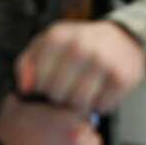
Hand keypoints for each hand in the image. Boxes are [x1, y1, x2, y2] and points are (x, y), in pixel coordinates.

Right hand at [0, 93, 101, 144]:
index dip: (73, 114)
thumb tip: (34, 77)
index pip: (85, 112)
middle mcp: (78, 140)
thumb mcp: (16, 104)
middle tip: (61, 137)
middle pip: (91, 132)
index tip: (64, 119)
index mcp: (69, 118)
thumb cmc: (6, 136)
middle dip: (80, 133)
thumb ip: (33, 91)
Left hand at [14, 20, 145, 113]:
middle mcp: (79, 46)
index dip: (41, 89)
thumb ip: (27, 65)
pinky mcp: (121, 77)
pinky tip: (99, 90)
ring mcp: (102, 61)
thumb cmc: (78, 45)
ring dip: (80, 103)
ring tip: (83, 89)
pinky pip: (101, 107)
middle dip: (60, 97)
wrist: (121, 39)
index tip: (47, 83)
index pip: (37, 80)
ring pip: (78, 103)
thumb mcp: (47, 46)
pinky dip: (99, 105)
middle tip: (68, 88)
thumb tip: (24, 88)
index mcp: (57, 37)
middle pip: (56, 94)